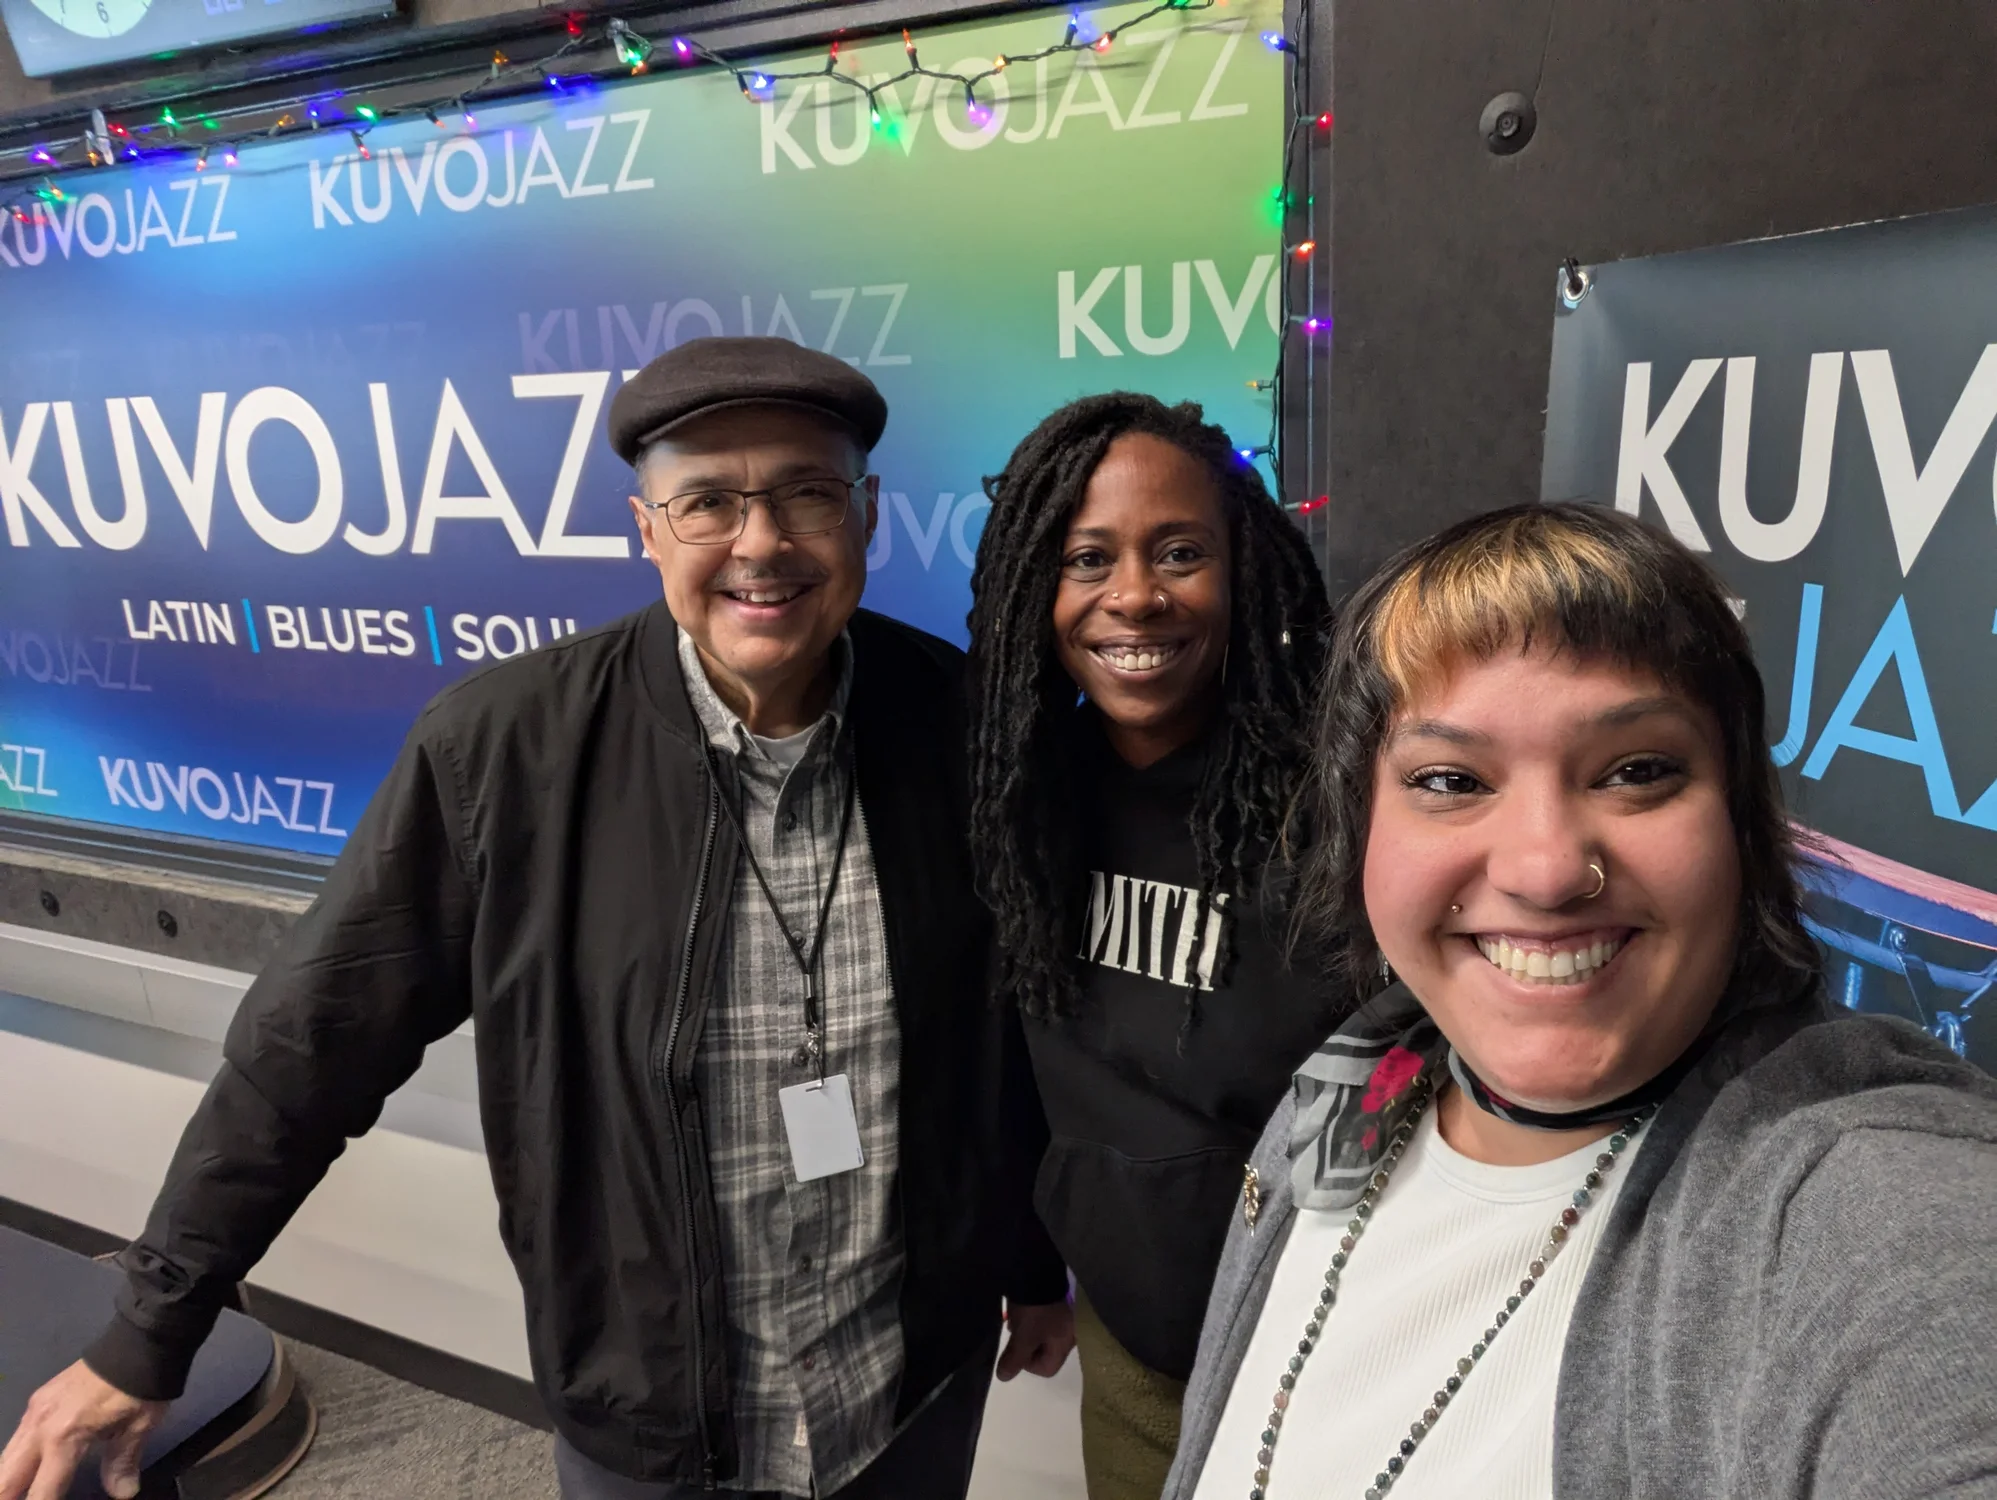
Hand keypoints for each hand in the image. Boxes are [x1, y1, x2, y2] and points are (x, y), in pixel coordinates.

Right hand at [0, 1360, 166, 1499]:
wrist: (138, 1341)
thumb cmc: (140, 1387)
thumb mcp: (139, 1427)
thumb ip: (122, 1463)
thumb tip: (123, 1493)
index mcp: (63, 1437)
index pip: (42, 1491)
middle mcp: (39, 1427)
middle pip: (5, 1478)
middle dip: (8, 1497)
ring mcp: (34, 1411)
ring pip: (5, 1459)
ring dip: (8, 1481)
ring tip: (17, 1494)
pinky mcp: (37, 1401)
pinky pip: (16, 1440)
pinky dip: (15, 1462)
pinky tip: (24, 1472)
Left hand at [995, 1298, 1075, 1380]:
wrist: (1038, 1272)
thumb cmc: (1034, 1311)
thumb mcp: (1023, 1338)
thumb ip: (1015, 1359)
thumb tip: (1004, 1377)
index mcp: (1066, 1343)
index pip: (1047, 1369)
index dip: (1027, 1365)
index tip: (1015, 1350)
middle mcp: (1070, 1333)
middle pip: (1044, 1352)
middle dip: (1025, 1347)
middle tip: (1015, 1334)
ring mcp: (1064, 1318)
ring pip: (1041, 1335)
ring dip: (1026, 1332)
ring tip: (1016, 1319)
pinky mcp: (1056, 1304)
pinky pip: (1041, 1320)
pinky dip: (1029, 1318)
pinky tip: (1020, 1309)